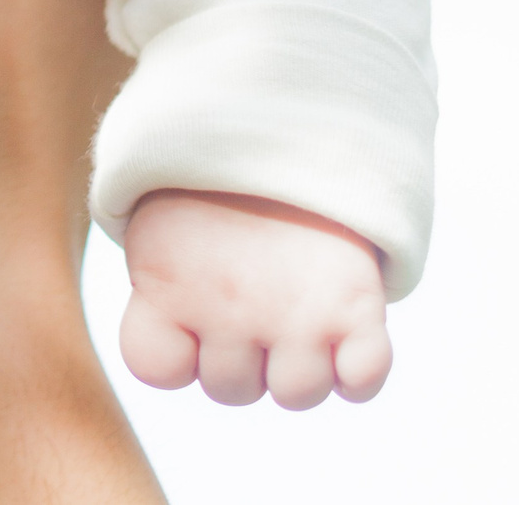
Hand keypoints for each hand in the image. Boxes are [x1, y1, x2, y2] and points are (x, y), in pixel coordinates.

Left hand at [119, 190, 391, 409]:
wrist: (282, 122)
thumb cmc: (217, 188)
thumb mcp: (164, 227)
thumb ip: (164, 295)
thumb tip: (177, 358)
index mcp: (168, 284)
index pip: (155, 367)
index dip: (174, 353)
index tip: (186, 314)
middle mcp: (227, 308)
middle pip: (232, 390)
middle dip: (242, 355)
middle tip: (253, 295)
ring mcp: (293, 314)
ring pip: (295, 395)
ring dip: (298, 367)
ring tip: (296, 309)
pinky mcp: (355, 307)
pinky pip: (363, 382)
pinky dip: (357, 374)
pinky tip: (344, 334)